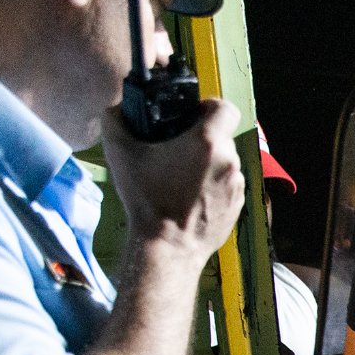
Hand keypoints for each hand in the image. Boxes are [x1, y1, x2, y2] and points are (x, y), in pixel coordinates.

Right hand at [103, 98, 244, 257]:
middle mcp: (229, 161)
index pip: (225, 107)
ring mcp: (237, 186)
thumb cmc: (147, 199)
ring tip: (182, 176)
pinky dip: (213, 186)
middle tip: (177, 149)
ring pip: (225, 162)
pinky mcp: (238, 206)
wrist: (169, 247)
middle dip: (202, 139)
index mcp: (208, 142)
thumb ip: (115, 121)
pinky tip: (191, 196)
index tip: (193, 116)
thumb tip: (116, 110)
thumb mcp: (121, 154)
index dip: (209, 107)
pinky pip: (228, 186)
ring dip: (208, 164)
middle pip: (222, 137)